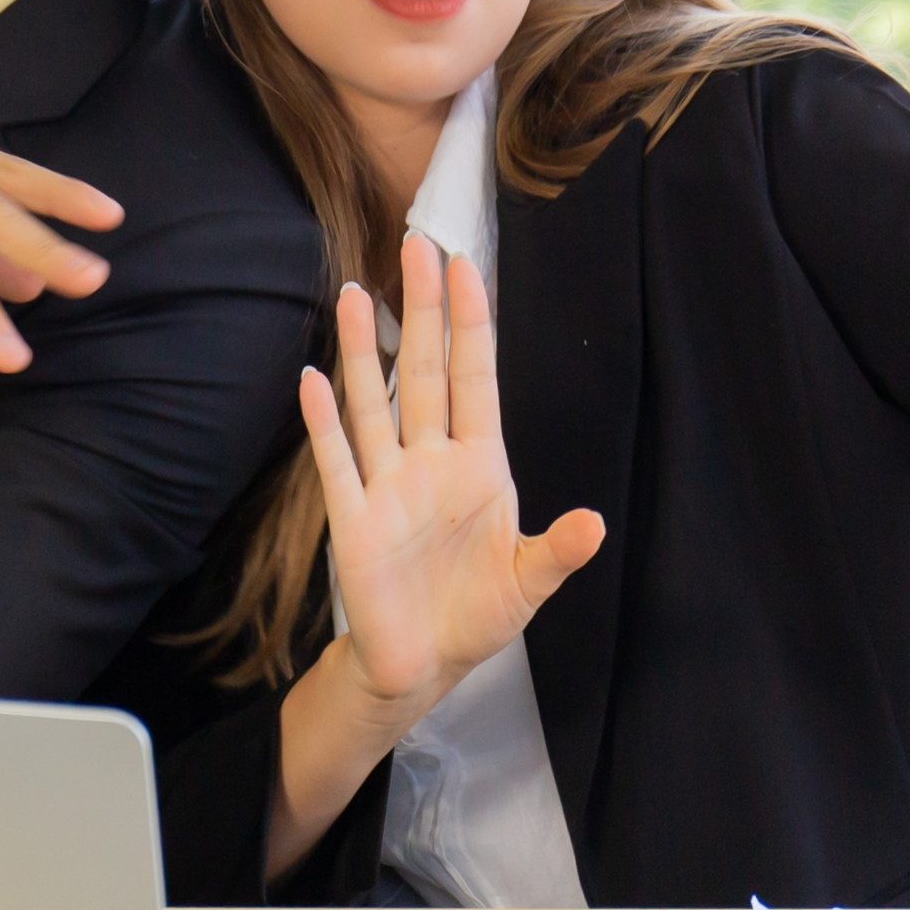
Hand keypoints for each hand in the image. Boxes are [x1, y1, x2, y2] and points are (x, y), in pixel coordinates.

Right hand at [304, 232, 604, 719]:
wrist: (422, 665)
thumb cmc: (476, 614)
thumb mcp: (527, 583)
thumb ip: (557, 552)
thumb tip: (596, 523)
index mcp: (478, 465)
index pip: (475, 380)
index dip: (471, 325)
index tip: (466, 267)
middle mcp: (430, 462)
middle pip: (425, 372)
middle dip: (423, 311)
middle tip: (416, 245)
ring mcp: (388, 485)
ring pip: (374, 403)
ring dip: (366, 351)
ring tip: (358, 293)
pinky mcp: (353, 519)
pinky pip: (337, 462)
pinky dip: (324, 423)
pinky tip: (313, 380)